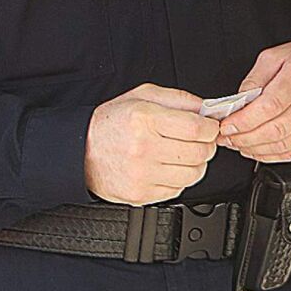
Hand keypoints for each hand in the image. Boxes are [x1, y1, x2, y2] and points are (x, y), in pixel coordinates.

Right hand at [85, 84, 219, 204]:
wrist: (79, 149)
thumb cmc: (112, 122)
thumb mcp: (144, 96)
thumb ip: (180, 99)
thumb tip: (209, 109)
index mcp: (145, 119)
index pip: (197, 128)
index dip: (211, 128)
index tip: (209, 127)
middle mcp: (143, 148)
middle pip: (200, 152)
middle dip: (206, 145)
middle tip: (197, 141)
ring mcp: (141, 174)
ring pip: (193, 174)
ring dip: (195, 164)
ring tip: (181, 154)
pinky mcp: (140, 194)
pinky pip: (178, 189)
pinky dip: (178, 179)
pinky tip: (166, 167)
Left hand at [219, 39, 290, 162]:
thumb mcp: (275, 56)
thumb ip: (253, 80)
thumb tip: (237, 106)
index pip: (269, 106)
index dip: (244, 121)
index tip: (227, 126)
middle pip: (275, 129)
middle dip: (245, 138)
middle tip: (227, 138)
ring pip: (284, 144)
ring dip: (256, 149)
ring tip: (239, 144)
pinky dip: (272, 155)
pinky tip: (258, 150)